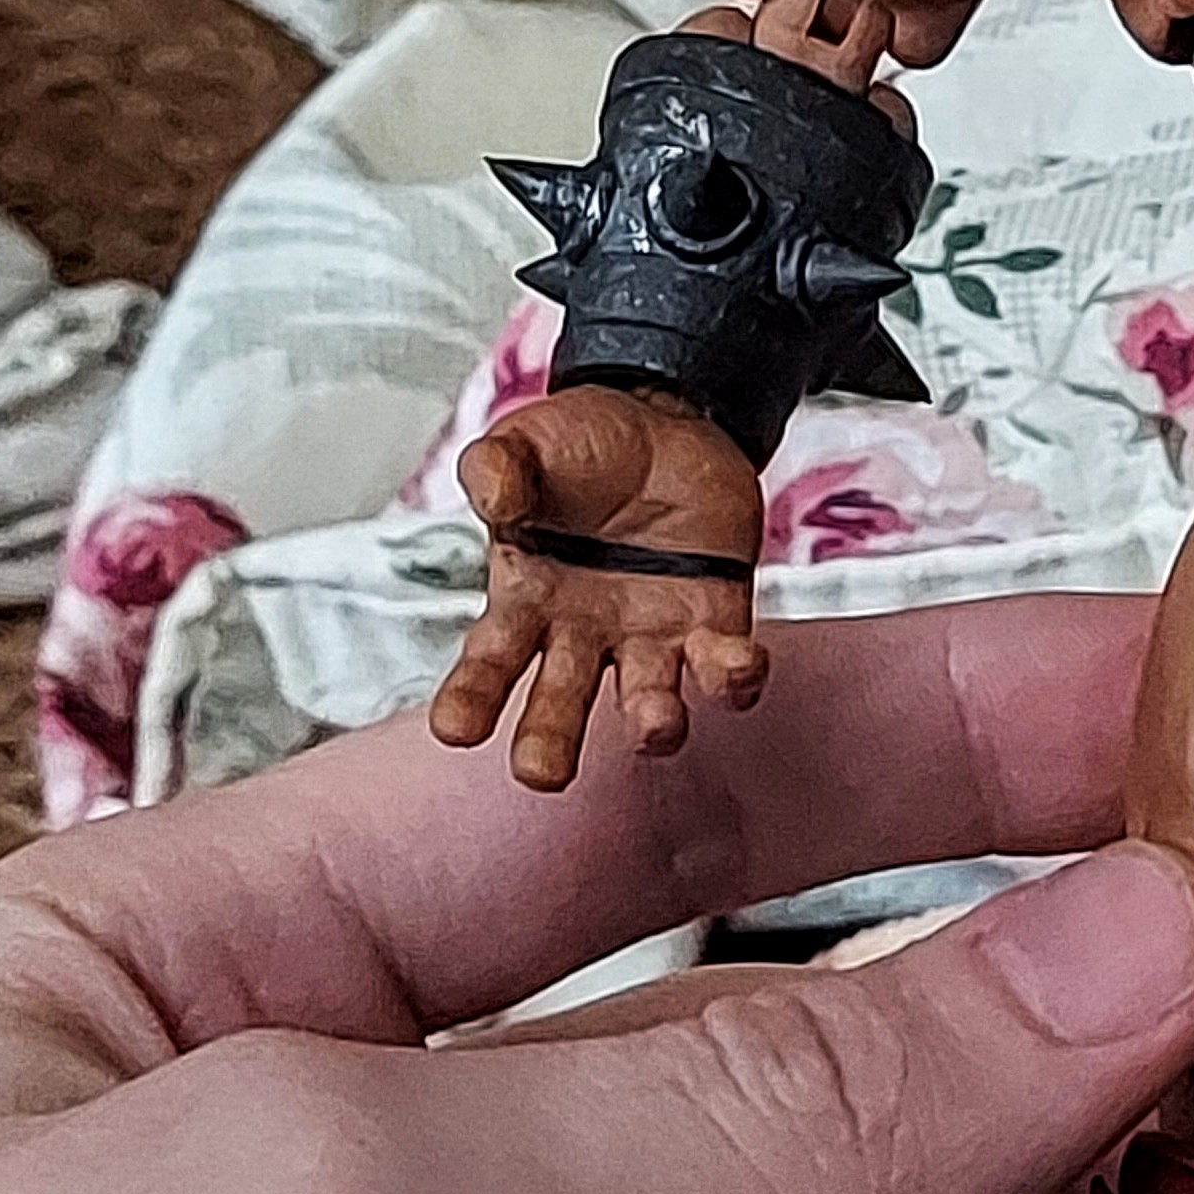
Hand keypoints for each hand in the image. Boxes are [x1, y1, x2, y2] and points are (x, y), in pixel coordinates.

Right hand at [436, 386, 768, 790]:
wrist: (663, 420)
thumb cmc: (579, 447)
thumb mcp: (525, 444)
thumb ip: (499, 468)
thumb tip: (494, 496)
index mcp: (527, 601)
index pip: (488, 664)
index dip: (470, 700)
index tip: (456, 731)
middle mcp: (585, 634)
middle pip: (561, 706)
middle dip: (550, 742)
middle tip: (543, 773)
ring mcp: (651, 633)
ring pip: (649, 700)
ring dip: (653, 721)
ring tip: (653, 725)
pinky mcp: (714, 618)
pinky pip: (725, 664)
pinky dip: (734, 674)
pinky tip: (737, 664)